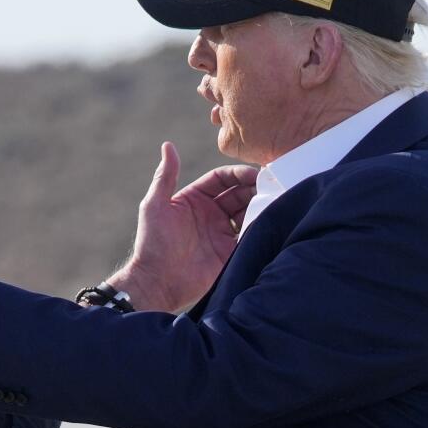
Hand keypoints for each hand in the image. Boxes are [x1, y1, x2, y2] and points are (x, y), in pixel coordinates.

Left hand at [111, 142, 256, 311]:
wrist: (158, 282)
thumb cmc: (152, 242)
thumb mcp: (155, 205)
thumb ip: (165, 176)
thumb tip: (168, 146)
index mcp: (194, 199)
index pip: (222, 179)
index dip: (238, 174)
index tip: (255, 174)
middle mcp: (210, 213)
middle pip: (239, 193)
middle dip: (254, 188)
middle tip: (271, 186)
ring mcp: (221, 233)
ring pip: (248, 212)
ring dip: (260, 205)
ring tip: (274, 201)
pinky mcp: (230, 252)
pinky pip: (250, 235)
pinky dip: (260, 226)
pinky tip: (270, 221)